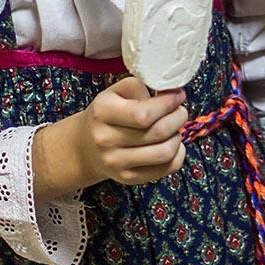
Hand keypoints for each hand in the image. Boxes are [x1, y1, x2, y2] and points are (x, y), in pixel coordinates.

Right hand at [34, 78, 187, 197]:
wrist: (85, 147)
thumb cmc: (107, 114)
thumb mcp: (115, 92)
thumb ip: (140, 86)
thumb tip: (169, 93)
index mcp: (103, 112)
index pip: (144, 114)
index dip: (168, 104)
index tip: (178, 96)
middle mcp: (106, 139)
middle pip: (158, 132)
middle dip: (178, 118)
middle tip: (180, 111)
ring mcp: (116, 162)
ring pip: (165, 153)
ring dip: (177, 137)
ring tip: (174, 128)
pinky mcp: (127, 178)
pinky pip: (164, 170)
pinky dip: (177, 155)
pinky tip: (173, 144)